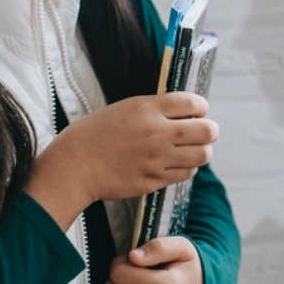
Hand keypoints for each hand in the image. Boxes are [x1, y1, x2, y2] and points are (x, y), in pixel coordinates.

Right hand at [25, 92, 216, 227]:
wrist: (74, 166)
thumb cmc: (94, 134)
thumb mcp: (124, 108)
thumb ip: (156, 109)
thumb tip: (186, 112)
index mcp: (147, 108)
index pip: (194, 103)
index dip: (201, 107)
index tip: (198, 111)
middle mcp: (157, 133)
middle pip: (207, 130)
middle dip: (210, 130)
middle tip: (204, 131)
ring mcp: (157, 159)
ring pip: (202, 155)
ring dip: (201, 151)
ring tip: (192, 149)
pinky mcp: (154, 180)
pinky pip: (186, 173)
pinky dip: (187, 167)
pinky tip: (175, 163)